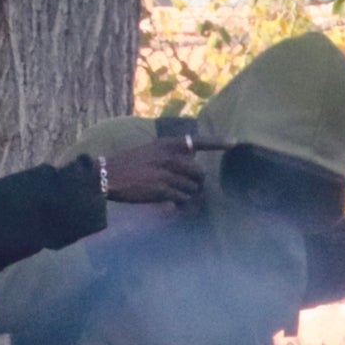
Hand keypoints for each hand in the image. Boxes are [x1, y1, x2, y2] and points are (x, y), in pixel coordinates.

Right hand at [95, 134, 220, 204]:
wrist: (108, 175)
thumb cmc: (129, 164)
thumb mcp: (151, 151)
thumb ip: (172, 155)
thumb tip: (192, 164)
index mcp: (168, 144)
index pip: (198, 141)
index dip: (218, 142)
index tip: (236, 142)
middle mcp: (171, 157)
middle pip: (199, 173)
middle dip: (196, 183)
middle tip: (184, 187)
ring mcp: (168, 174)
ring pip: (193, 188)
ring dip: (187, 195)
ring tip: (173, 195)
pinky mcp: (163, 190)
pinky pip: (183, 199)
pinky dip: (180, 203)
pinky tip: (171, 203)